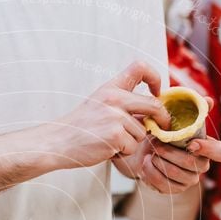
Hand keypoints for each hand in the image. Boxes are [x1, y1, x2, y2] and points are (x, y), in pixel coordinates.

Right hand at [44, 61, 170, 168]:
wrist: (58, 142)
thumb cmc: (79, 128)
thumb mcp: (99, 104)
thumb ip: (121, 104)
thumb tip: (149, 112)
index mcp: (111, 88)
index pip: (140, 67)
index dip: (155, 77)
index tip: (157, 91)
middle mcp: (114, 98)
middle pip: (154, 104)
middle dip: (162, 118)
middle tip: (163, 125)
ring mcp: (115, 117)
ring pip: (142, 132)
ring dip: (132, 141)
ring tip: (111, 141)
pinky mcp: (115, 135)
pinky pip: (133, 146)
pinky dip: (123, 152)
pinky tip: (108, 149)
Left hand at [117, 98, 220, 193]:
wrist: (142, 149)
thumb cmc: (164, 133)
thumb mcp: (176, 119)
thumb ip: (192, 110)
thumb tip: (208, 100)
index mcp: (208, 148)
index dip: (209, 150)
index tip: (191, 144)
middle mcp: (201, 166)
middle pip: (192, 164)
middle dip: (171, 153)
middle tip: (157, 144)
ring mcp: (188, 180)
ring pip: (176, 174)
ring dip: (159, 161)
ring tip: (151, 152)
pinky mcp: (174, 189)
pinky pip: (164, 184)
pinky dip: (151, 172)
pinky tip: (146, 163)